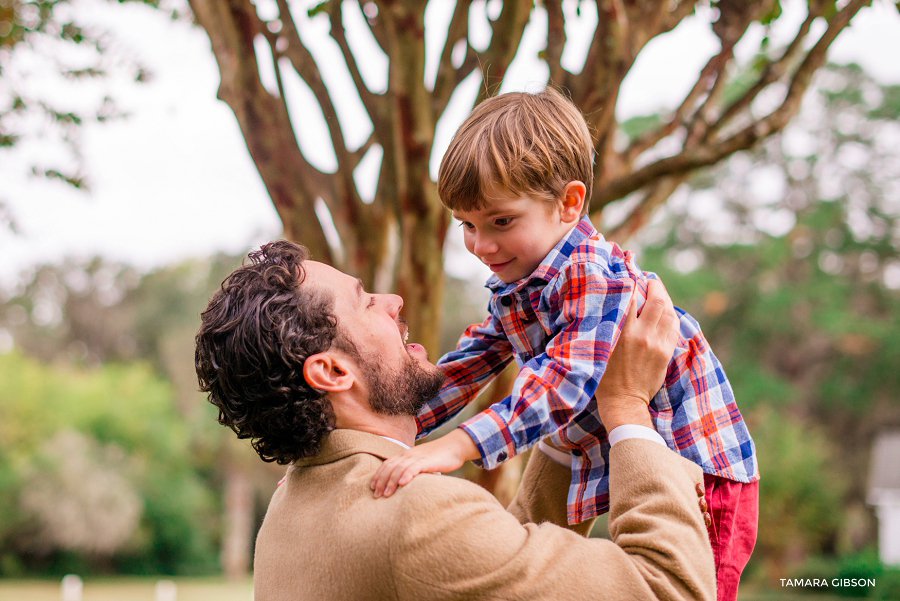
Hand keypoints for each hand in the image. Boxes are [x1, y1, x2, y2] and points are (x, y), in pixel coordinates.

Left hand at [370, 429, 479, 497]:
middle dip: (381, 481)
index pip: (387, 464)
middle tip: (376, 495)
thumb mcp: (421, 463)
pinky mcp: (427, 461)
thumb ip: (412, 470)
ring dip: (391, 482)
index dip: (378, 475)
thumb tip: (404, 485)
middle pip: (390, 467)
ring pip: (399, 468)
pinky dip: (407, 475)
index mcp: (406, 455)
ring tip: (386, 495)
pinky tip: (403, 484)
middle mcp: (409, 455)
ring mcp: (417, 457)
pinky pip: (414, 467)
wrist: (455, 446)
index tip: (372, 487)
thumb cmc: (438, 457)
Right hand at [596, 279, 679, 431]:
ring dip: (664, 299)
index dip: (632, 282)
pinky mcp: (666, 352)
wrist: (624, 401)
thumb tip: (611, 303)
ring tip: (658, 293)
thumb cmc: (604, 376)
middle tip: (649, 280)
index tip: (629, 274)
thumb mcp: (600, 347)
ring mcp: (657, 344)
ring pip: (668, 312)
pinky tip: (665, 312)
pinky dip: (670, 315)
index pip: (631, 297)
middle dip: (655, 286)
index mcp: (623, 332)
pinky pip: (674, 327)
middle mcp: (642, 335)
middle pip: (657, 300)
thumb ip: (607, 325)